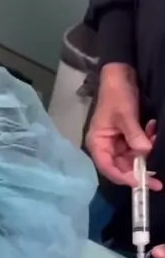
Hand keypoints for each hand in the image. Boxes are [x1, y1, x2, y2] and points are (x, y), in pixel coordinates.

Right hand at [86, 64, 161, 190]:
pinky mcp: (126, 136)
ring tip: (154, 134)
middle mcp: (105, 147)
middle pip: (122, 167)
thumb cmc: (116, 94)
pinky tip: (152, 129)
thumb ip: (134, 136)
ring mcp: (116, 142)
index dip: (125, 178)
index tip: (142, 183)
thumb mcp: (125, 115)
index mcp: (98, 144)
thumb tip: (145, 153)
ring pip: (132, 158)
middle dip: (140, 168)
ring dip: (146, 152)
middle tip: (158, 179)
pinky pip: (137, 147)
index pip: (109, 168)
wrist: (120, 74)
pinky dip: (147, 142)